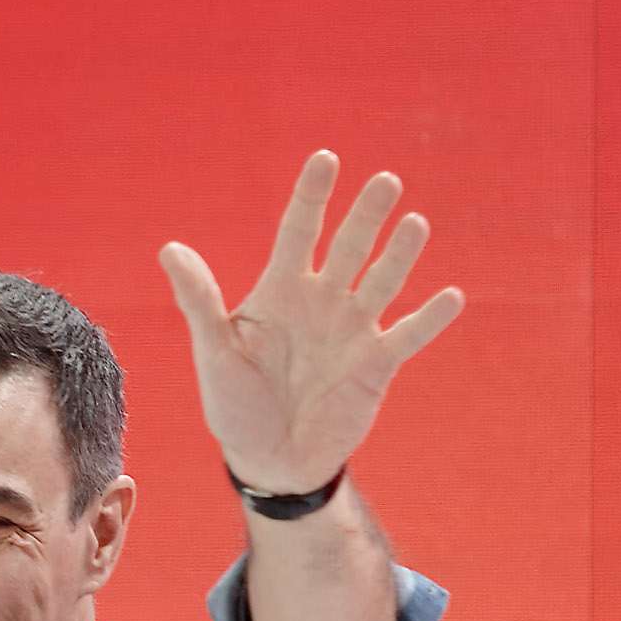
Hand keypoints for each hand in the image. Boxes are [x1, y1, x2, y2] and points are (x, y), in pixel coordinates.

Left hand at [157, 152, 462, 497]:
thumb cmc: (235, 406)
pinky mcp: (377, 364)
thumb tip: (169, 249)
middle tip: (384, 181)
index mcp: (281, 291)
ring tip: (415, 223)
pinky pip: (408, 335)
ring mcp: (353, 330)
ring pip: (383, 280)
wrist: (269, 461)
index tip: (325, 159)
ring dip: (400, 254)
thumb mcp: (213, 353)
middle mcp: (323, 301)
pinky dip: (429, 318)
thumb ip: (199, 301)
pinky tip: (451, 296)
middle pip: (350, 246)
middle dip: (366, 215)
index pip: (299, 231)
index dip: (312, 196)